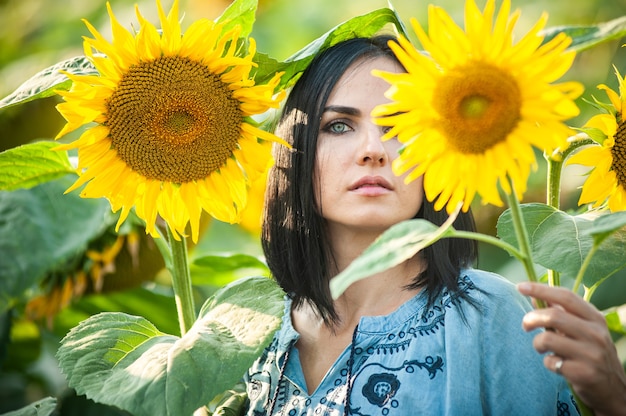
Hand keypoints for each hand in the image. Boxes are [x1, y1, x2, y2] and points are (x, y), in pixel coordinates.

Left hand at [517, 282, 625, 415]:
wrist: (614, 390)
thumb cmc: (591, 354)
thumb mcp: (583, 330)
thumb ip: (561, 313)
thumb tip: (534, 297)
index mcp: (595, 318)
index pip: (566, 296)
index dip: (541, 289)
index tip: (521, 286)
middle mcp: (596, 334)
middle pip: (553, 316)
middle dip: (531, 318)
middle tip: (525, 325)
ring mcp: (591, 354)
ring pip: (547, 339)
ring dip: (537, 343)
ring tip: (541, 348)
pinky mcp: (583, 373)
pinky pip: (551, 361)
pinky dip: (547, 362)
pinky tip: (557, 365)